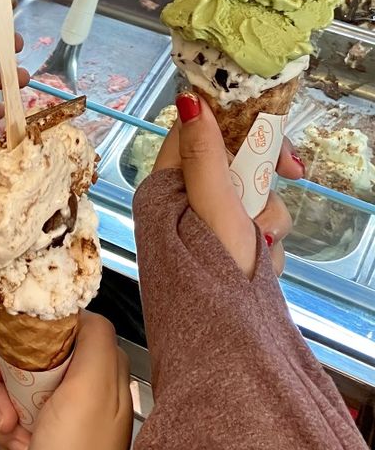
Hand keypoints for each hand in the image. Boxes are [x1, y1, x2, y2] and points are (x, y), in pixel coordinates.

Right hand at [0, 312, 131, 449]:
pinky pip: (13, 418)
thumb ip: (94, 338)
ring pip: (15, 387)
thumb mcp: (91, 387)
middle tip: (6, 402)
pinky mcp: (46, 436)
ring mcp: (64, 414)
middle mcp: (85, 387)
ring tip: (15, 434)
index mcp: (100, 367)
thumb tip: (84, 306)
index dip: (26, 334)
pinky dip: (8, 434)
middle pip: (29, 356)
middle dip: (7, 380)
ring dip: (4, 410)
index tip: (6, 349)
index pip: (56, 326)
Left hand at [154, 92, 305, 277]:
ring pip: (250, 198)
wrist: (227, 350)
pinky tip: (260, 266)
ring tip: (258, 249)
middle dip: (260, 184)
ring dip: (265, 220)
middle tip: (284, 186)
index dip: (238, 128)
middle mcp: (178, 204)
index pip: (198, 132)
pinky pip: (253, 229)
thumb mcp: (212, 206)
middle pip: (231, 164)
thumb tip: (188, 99)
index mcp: (164, 186)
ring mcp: (201, 229)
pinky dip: (263, 245)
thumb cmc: (212, 275)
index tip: (274, 140)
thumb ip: (204, 153)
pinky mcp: (222, 252)